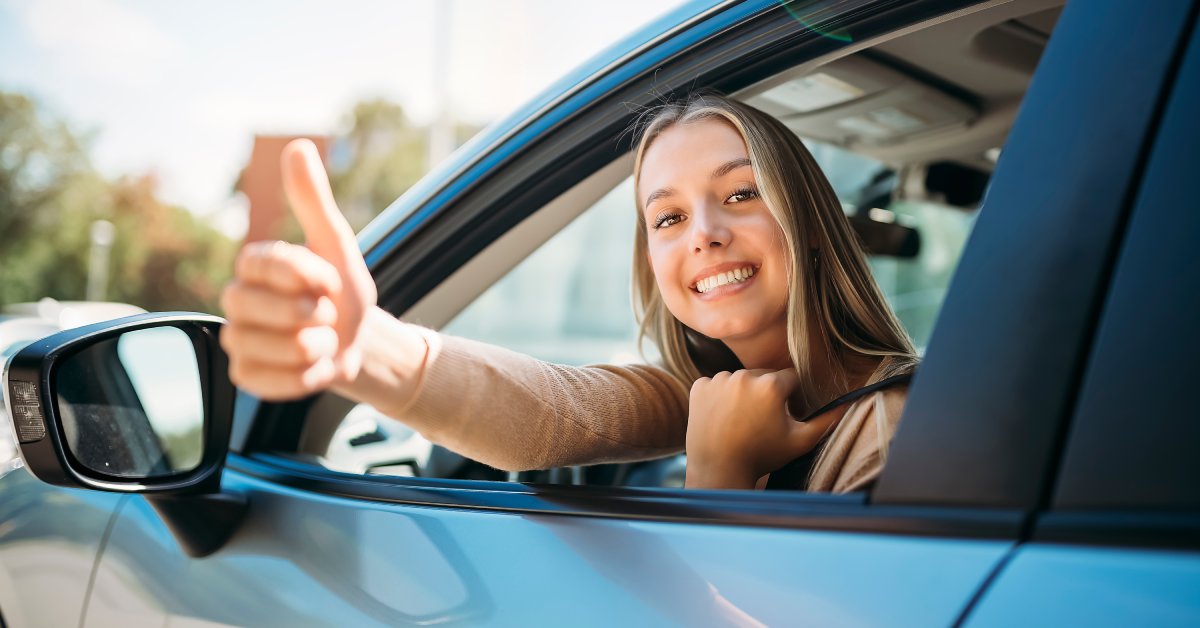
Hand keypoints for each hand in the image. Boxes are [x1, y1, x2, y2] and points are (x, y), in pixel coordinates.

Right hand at [219, 139, 377, 399]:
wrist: (359, 343)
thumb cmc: (343, 292)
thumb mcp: (337, 244)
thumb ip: (312, 201)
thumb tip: (296, 146)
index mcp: (253, 264)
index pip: (267, 263)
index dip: (308, 275)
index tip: (329, 281)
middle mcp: (236, 299)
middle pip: (259, 308)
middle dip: (311, 314)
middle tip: (326, 314)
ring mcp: (236, 339)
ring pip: (271, 347)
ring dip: (314, 348)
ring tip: (321, 340)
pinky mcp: (244, 376)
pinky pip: (271, 381)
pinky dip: (304, 377)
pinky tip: (313, 365)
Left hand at [684, 369, 842, 488]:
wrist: (719, 469)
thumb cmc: (762, 456)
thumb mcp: (800, 441)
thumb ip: (826, 420)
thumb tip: (849, 403)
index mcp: (770, 384)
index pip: (790, 378)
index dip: (793, 397)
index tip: (787, 415)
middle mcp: (743, 375)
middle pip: (764, 376)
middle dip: (768, 393)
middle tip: (763, 421)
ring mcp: (718, 380)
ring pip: (740, 379)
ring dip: (744, 393)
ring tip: (743, 420)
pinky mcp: (699, 386)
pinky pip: (716, 384)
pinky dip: (721, 396)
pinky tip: (724, 417)